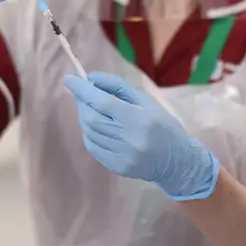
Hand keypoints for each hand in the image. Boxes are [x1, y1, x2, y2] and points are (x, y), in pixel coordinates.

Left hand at [63, 72, 218, 200]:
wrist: (177, 161)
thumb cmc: (162, 125)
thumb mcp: (146, 101)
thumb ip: (118, 87)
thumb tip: (91, 78)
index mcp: (138, 118)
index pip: (102, 102)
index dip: (83, 90)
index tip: (69, 79)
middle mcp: (129, 138)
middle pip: (92, 118)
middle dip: (82, 103)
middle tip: (81, 93)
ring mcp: (122, 156)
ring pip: (90, 133)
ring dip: (84, 117)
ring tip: (90, 109)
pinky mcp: (117, 167)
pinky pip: (93, 147)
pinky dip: (89, 134)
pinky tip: (96, 127)